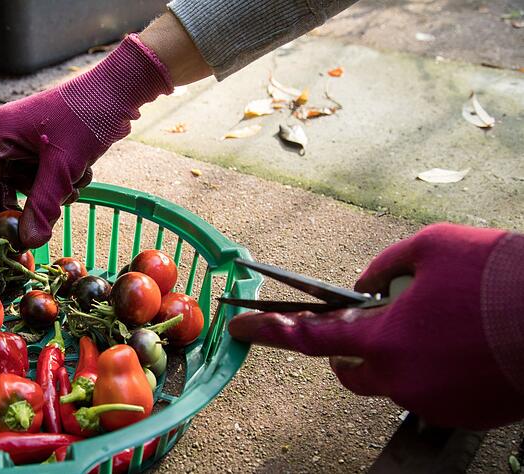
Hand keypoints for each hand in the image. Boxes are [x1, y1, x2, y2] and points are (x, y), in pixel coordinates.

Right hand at [0, 34, 172, 247]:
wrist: (120, 92)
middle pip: (7, 184)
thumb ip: (43, 206)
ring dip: (53, 191)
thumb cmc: (86, 118)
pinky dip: (63, 180)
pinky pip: (46, 174)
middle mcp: (10, 134)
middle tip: (45, 219)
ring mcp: (29, 139)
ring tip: (75, 182)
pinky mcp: (47, 144)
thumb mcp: (63, 168)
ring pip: (30, 182)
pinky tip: (82, 172)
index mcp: (2, 132)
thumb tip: (28, 241)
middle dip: (32, 199)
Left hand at [229, 223, 523, 429]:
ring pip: (391, 380)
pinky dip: (429, 369)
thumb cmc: (496, 277)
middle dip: (348, 348)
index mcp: (383, 340)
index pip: (310, 340)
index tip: (240, 329)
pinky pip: (426, 391)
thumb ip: (382, 268)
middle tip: (372, 320)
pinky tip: (459, 344)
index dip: (269, 332)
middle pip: (348, 371)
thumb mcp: (430, 250)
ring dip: (397, 355)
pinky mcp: (459, 415)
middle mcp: (400, 380)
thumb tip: (365, 285)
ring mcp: (430, 402)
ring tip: (438, 324)